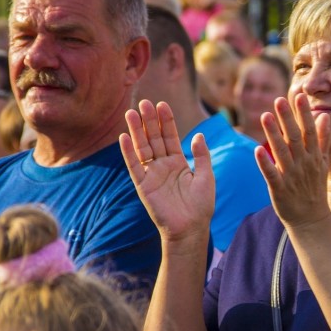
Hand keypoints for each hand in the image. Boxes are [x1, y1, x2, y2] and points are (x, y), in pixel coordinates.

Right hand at [120, 100, 214, 241]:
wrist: (191, 228)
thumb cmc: (201, 205)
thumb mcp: (206, 176)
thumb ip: (202, 155)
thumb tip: (199, 135)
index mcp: (178, 162)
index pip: (170, 136)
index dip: (166, 121)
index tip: (162, 104)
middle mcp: (163, 165)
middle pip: (154, 138)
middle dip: (149, 121)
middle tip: (145, 102)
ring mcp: (152, 174)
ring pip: (142, 148)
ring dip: (136, 131)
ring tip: (131, 113)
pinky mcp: (142, 185)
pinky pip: (134, 166)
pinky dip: (128, 152)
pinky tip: (123, 137)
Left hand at [257, 94, 330, 228]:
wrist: (311, 219)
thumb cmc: (315, 188)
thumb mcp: (323, 163)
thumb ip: (323, 140)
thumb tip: (324, 117)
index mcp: (314, 156)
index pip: (309, 131)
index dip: (304, 113)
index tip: (299, 96)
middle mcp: (303, 164)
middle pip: (295, 137)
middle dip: (287, 118)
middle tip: (279, 100)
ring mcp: (291, 176)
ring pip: (282, 152)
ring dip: (274, 134)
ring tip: (265, 116)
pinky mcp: (279, 189)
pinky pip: (271, 174)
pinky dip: (265, 162)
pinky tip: (257, 149)